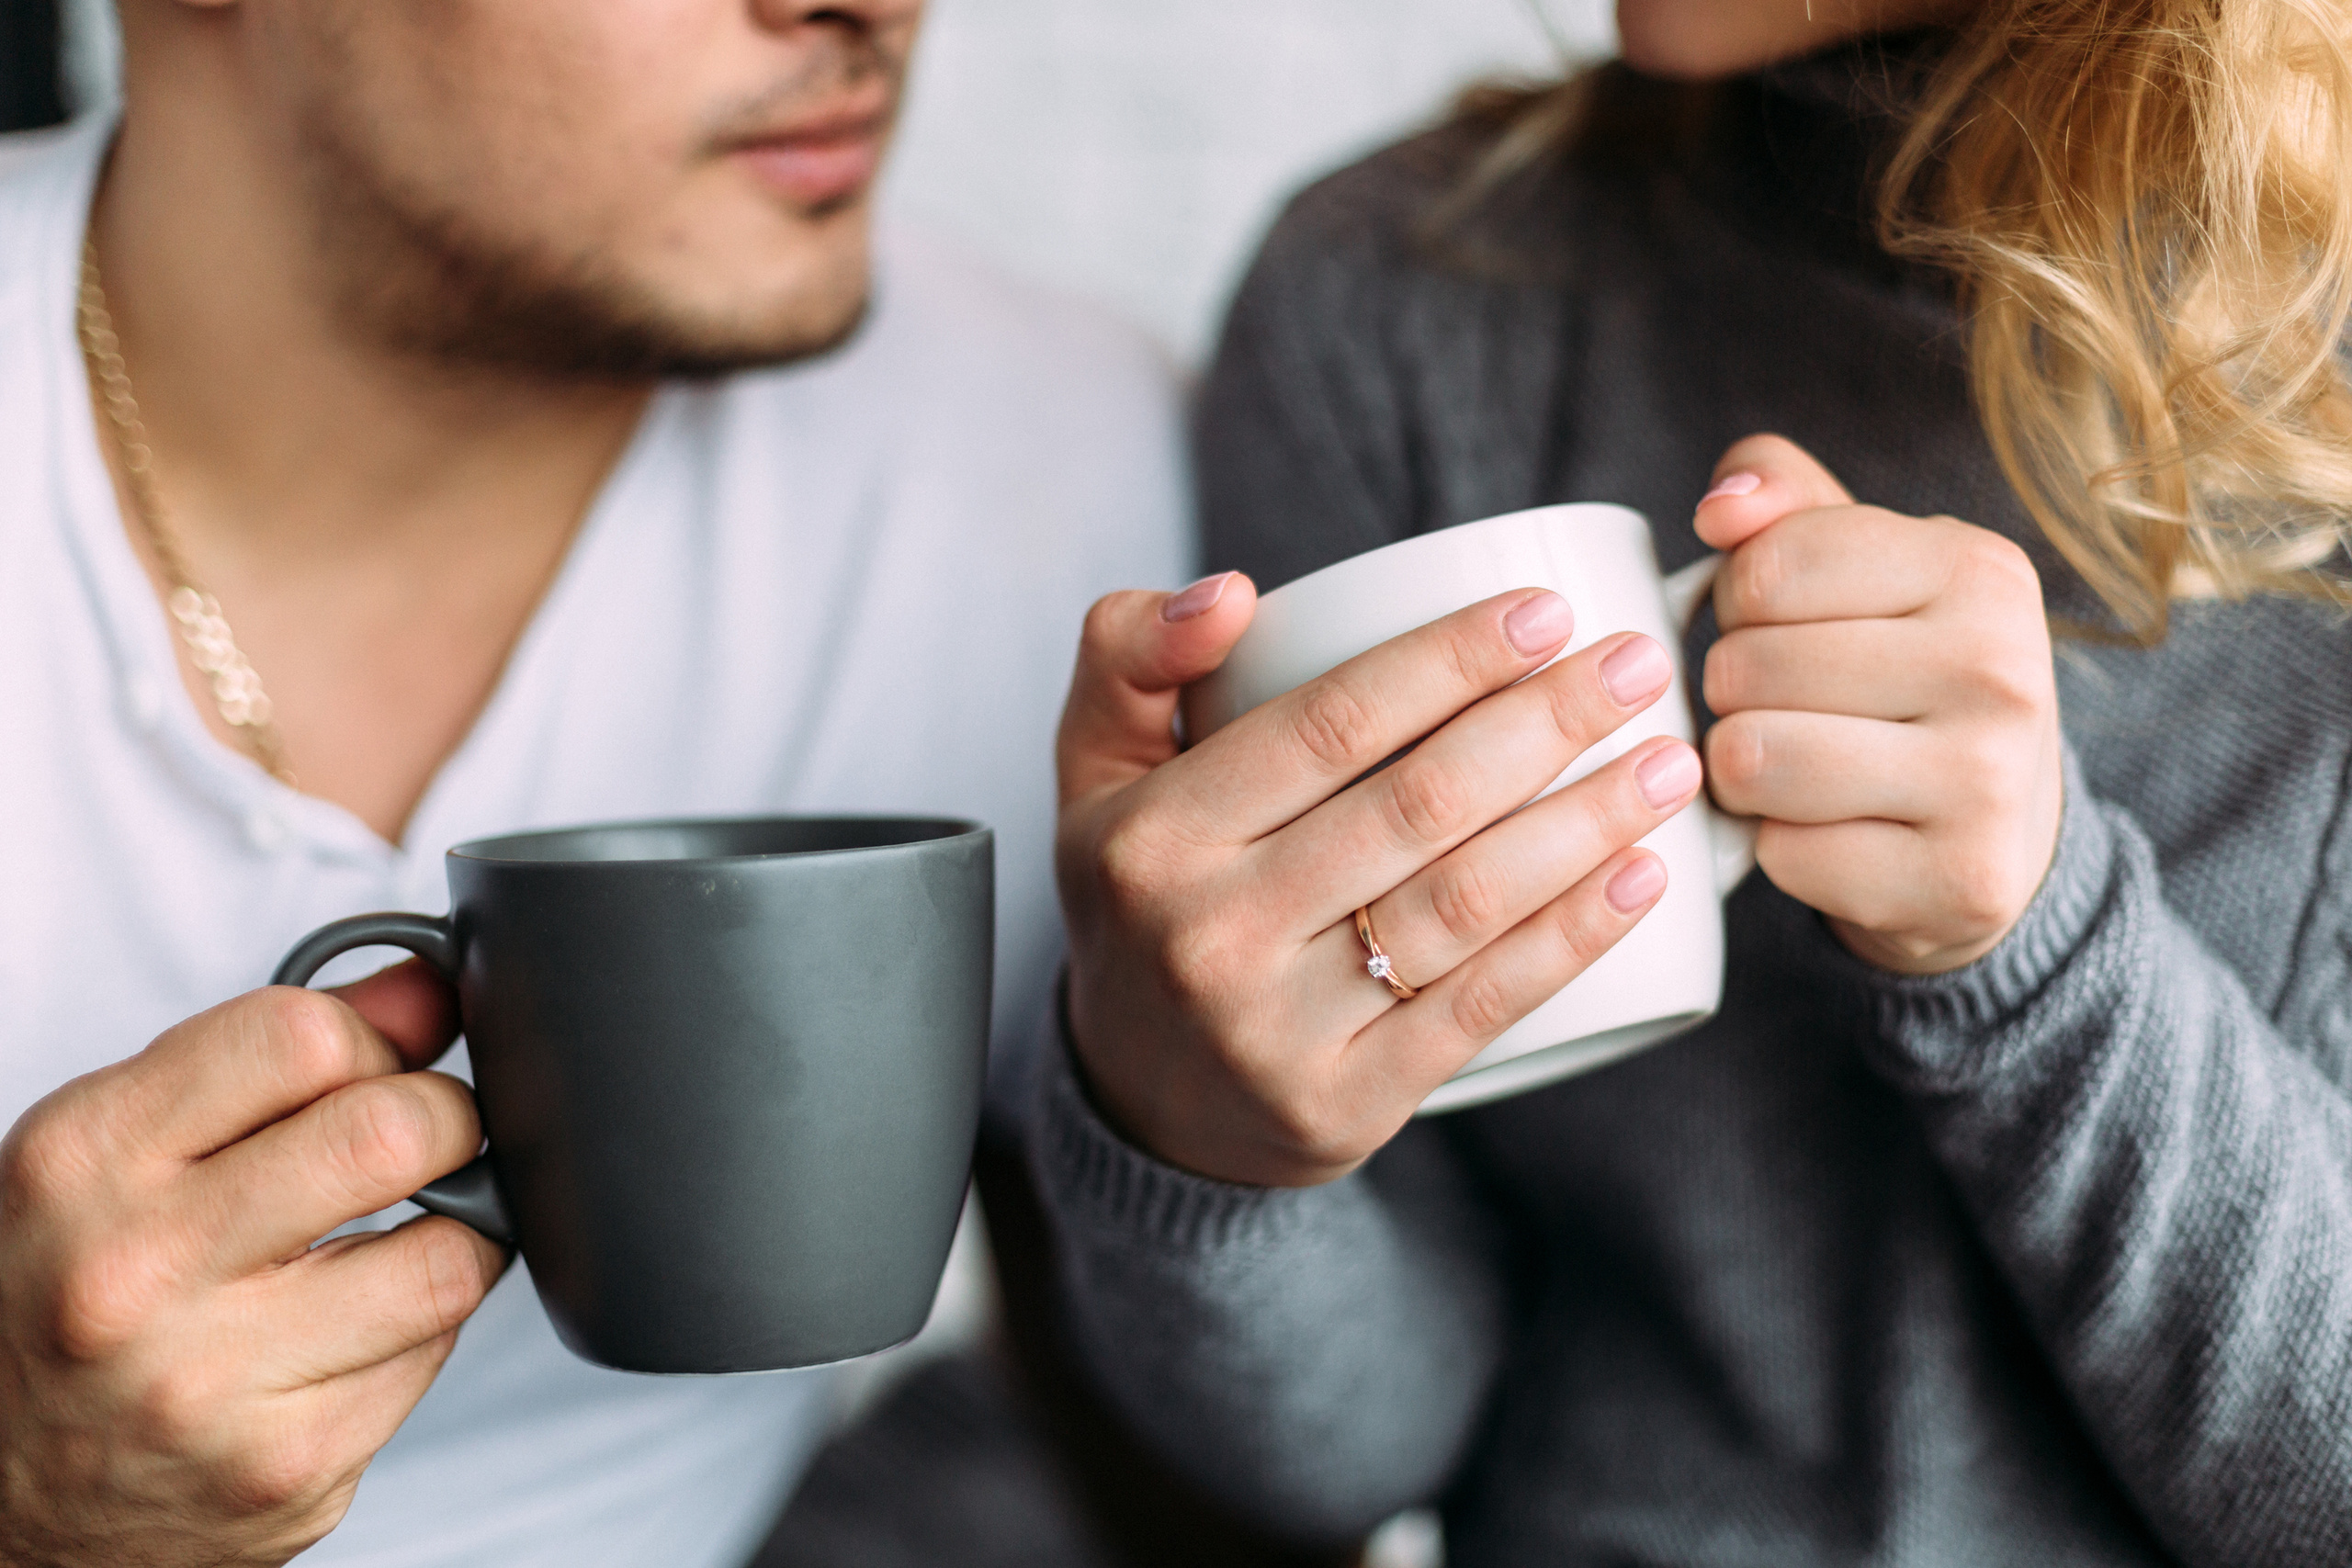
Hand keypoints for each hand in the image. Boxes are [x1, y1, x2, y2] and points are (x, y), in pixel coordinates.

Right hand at [0, 962, 505, 1567]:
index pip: (302, 1035)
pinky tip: (353, 1335)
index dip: (376, 1040)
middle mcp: (136, 1269)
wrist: (6, 1491)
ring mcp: (211, 1380)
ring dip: (455, 1237)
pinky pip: (432, 1355)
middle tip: (423, 1143)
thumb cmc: (76, 1288)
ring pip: (449, 1256)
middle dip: (443, 1124)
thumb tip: (428, 989)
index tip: (381, 1065)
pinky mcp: (286, 1467)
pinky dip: (418, 1333)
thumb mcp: (123, 1147)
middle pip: (393, 1133)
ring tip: (393, 1243)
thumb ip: (271, 1053)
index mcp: (85, 1159)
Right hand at [1057, 571, 1701, 1187]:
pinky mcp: (1344, 1106)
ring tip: (1668, 763)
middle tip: (1641, 667)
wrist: (1137, 1103)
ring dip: (1585, 824)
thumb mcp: (1095, 772)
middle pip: (1417, 804)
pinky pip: (1480, 1007)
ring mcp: (1278, 1030)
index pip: (1330, 723)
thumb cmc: (1146, 901)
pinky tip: (1643, 877)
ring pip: (1462, 903)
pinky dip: (1571, 937)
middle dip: (1549, 723)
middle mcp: (1211, 934)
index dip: (1450, 659)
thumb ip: (1130, 655)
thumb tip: (1234, 592)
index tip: (1548, 613)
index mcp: (1155, 837)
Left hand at [1696, 434, 2065, 974]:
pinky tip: (1833, 835)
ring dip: (1741, 774)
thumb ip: (1782, 501)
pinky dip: (1782, 850)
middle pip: (1746, 667)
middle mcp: (2000, 667)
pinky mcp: (1962, 880)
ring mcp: (1990, 779)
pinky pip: (1784, 854)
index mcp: (1976, 568)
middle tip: (1785, 708)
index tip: (1776, 626)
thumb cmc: (1900, 675)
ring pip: (1754, 760)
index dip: (1735, 605)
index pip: (1765, 569)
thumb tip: (1720, 507)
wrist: (2000, 830)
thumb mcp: (1858, 565)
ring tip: (1792, 768)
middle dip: (1733, 694)